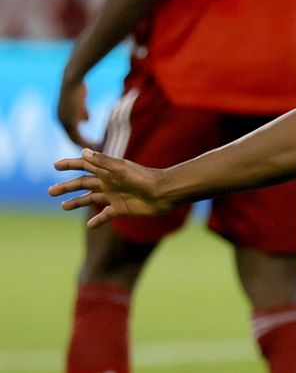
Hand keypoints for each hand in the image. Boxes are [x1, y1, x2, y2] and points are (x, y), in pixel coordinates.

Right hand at [49, 149, 173, 227]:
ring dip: (77, 202)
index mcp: (108, 171)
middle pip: (83, 184)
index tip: (55, 165)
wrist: (164, 193)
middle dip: (67, 186)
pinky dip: (97, 221)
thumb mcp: (121, 169)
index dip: (70, 164)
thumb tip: (83, 151)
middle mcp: (109, 182)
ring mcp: (115, 196)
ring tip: (63, 206)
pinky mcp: (121, 208)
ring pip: (91, 199)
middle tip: (51, 191)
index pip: (85, 166)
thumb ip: (102, 161)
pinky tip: (90, 226)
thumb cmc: (144, 178)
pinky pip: (106, 215)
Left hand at [57, 78, 95, 149]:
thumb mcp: (80, 101)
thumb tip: (86, 120)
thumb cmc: (77, 87)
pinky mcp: (69, 121)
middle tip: (94, 150)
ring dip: (85, 144)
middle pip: (71, 137)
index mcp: (61, 116)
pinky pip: (78, 136)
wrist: (72, 80)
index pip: (70, 131)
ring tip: (96, 148)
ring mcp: (64, 121)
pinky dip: (86, 141)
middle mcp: (60, 120)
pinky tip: (96, 144)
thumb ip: (82, 112)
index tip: (89, 145)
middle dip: (82, 144)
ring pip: (74, 138)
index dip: (80, 139)